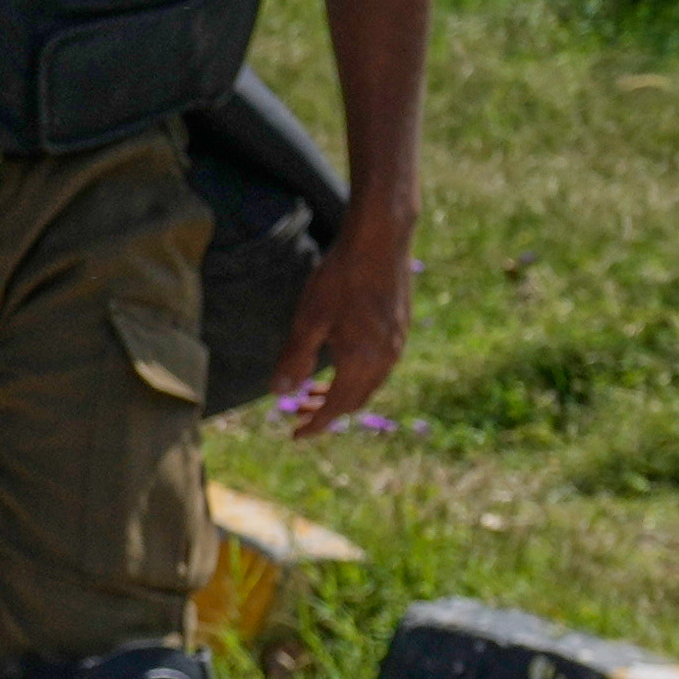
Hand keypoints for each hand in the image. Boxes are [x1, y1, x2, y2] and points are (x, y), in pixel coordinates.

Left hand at [272, 197, 419, 428]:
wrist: (380, 242)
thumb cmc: (340, 279)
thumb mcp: (309, 320)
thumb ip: (295, 359)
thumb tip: (279, 394)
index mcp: (362, 362)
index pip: (337, 408)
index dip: (315, 425)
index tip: (295, 436)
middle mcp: (385, 360)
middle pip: (355, 401)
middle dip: (326, 412)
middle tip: (298, 413)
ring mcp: (397, 345)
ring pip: (369, 384)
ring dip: (341, 394)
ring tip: (314, 392)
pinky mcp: (400, 330)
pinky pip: (378, 367)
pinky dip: (356, 376)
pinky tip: (339, 363)